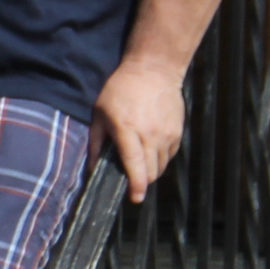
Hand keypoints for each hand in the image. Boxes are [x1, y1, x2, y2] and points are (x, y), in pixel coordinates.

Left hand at [90, 57, 185, 202]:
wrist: (154, 69)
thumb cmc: (121, 90)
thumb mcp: (99, 114)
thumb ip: (95, 143)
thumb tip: (91, 169)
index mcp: (128, 130)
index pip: (135, 165)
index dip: (136, 186)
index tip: (135, 198)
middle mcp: (150, 134)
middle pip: (151, 172)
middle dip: (142, 181)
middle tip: (132, 178)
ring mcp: (167, 133)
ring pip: (162, 165)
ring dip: (151, 170)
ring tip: (140, 160)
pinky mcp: (178, 131)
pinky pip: (170, 154)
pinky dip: (160, 158)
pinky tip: (150, 148)